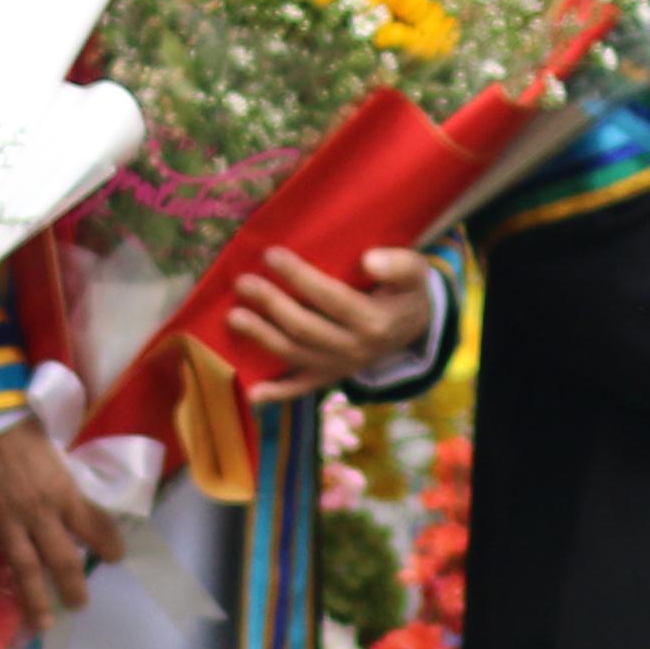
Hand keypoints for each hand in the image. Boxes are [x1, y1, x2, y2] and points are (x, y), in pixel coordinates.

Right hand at [0, 417, 123, 622]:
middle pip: (62, 558)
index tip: (116, 558)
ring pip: (24, 566)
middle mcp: (39, 512)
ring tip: (43, 623)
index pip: (94, 525)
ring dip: (34, 598)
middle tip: (79, 606)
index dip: (108, 543)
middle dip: (73, 586)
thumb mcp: (55, 454)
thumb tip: (79, 503)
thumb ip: (64, 482)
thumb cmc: (21, 431)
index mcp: (63, 492)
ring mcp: (5, 519)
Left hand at [224, 246, 439, 404]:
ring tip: (234, 317)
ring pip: (295, 355)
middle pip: (305, 327)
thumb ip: (400, 264)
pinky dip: (277, 394)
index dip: (299, 277)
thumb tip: (369, 260)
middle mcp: (355, 350)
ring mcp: (340, 367)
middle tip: (243, 282)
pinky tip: (253, 393)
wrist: (414, 328)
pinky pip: (301, 389)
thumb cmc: (406, 292)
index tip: (271, 254)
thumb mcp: (415, 272)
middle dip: (271, 304)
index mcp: (374, 322)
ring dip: (262, 337)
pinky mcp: (330, 378)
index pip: (330, 298)